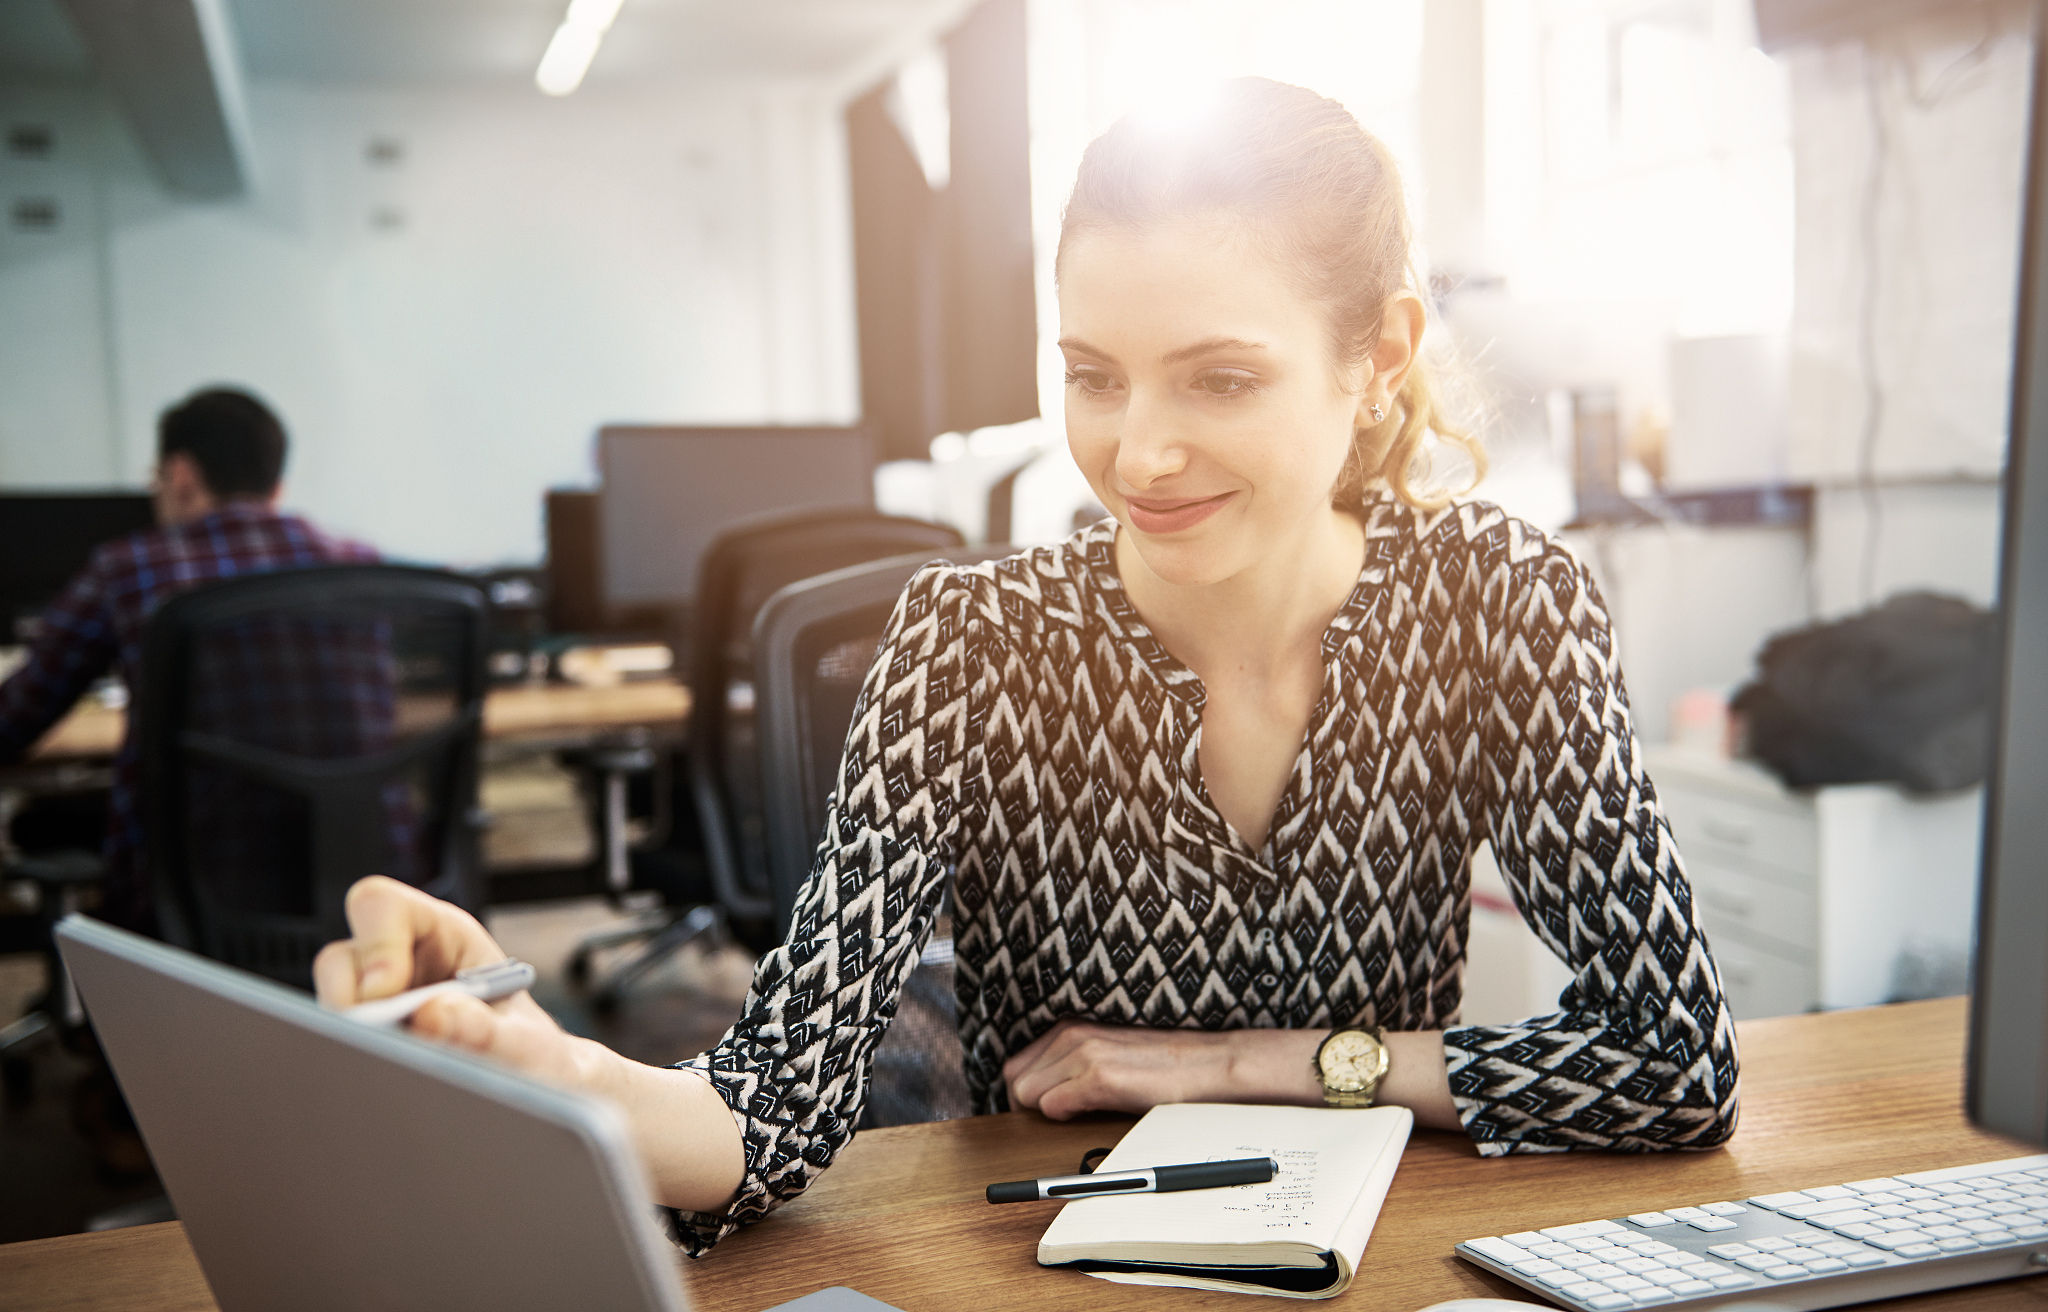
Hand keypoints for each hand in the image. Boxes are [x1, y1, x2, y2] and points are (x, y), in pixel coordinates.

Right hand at [311, 876, 747, 1211]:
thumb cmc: (539, 1057)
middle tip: (373, 1040)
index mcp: (447, 936)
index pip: (383, 906)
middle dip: (348, 997)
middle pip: (341, 954)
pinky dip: (353, 1059)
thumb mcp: (524, 1045)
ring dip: (349, 1034)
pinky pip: (338, 1041)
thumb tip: (431, 1014)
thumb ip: (485, 1031)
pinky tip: (387, 1076)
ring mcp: (383, 1002)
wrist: (543, 1093)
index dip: (375, 943)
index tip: (386, 993)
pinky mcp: (372, 1040)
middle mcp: (407, 962)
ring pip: (331, 999)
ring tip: (390, 1064)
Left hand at [1002, 1020, 1322, 1119]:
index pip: (1015, 1065)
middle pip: (1014, 1081)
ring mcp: (1085, 1054)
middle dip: (1026, 1107)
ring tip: (1077, 1116)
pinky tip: (1089, 1114)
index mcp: (1071, 1028)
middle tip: (1055, 1120)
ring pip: (1026, 1095)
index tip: (1040, 1110)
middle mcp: (1072, 1034)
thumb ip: (1073, 1064)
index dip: (1024, 1094)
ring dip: (1044, 1113)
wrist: (1209, 1066)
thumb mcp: (1109, 1053)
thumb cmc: (1163, 1067)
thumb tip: (1040, 1094)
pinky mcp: (1100, 1077)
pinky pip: (1051, 1106)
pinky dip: (1063, 1117)